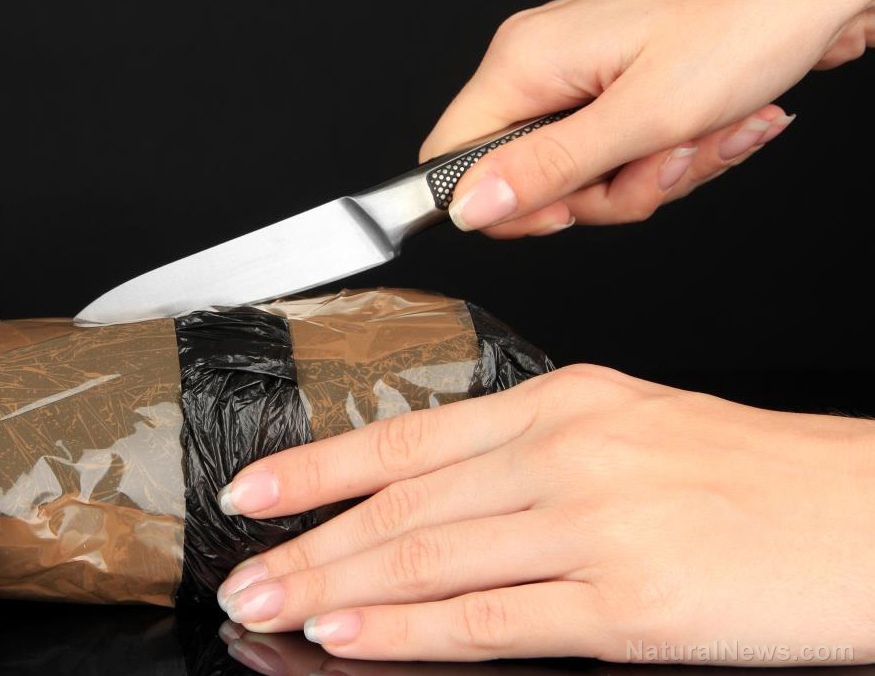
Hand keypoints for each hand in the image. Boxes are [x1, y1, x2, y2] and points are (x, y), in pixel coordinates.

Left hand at [213, 365, 874, 663]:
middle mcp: (569, 451)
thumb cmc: (759, 477)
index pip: (412, 437)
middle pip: (403, 502)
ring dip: (335, 585)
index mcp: (567, 402)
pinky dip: (408, 629)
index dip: (320, 466)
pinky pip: (491, 619)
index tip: (256, 488)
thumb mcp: (635, 430)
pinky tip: (351, 634)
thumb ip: (537, 459)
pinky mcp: (628, 601)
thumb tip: (442, 505)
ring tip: (269, 605)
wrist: (873, 516)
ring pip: (429, 558)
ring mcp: (595, 524)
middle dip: (308, 539)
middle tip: (241, 568)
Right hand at [421, 0, 873, 237]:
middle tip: (662, 161)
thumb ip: (549, 169)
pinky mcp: (617, 87)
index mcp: (524, 63)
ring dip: (654, 176)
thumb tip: (468, 207)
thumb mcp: (643, 117)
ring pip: (584, 176)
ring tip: (707, 137)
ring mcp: (580, 76)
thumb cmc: (746, 25)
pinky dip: (671, 157)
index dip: (502, 204)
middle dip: (606, 191)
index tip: (566, 209)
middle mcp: (541, 66)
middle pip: (529, 179)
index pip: (452, 160)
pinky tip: (719, 128)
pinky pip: (619, 156)